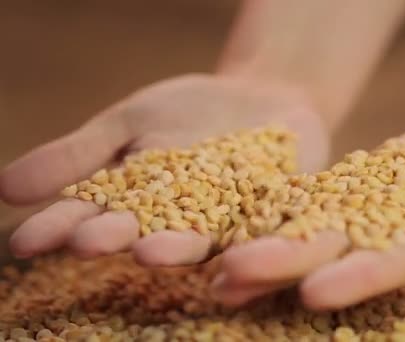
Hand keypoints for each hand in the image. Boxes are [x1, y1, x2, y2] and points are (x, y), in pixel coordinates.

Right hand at [1, 74, 329, 262]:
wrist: (261, 96)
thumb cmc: (189, 112)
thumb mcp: (129, 123)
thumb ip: (77, 155)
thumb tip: (3, 189)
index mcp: (136, 204)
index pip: (90, 217)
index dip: (60, 228)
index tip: (25, 241)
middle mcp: (177, 224)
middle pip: (141, 233)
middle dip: (115, 237)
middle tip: (88, 241)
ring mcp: (226, 223)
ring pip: (199, 239)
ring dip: (174, 247)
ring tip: (148, 250)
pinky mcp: (270, 218)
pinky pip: (261, 231)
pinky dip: (250, 243)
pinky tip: (238, 254)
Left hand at [210, 111, 404, 309]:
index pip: (391, 268)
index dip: (356, 278)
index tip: (315, 292)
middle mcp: (392, 239)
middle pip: (330, 256)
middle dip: (281, 268)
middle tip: (229, 281)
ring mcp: (369, 213)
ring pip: (309, 230)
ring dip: (262, 246)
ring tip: (213, 262)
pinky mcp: (355, 188)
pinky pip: (312, 197)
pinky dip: (275, 207)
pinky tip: (233, 214)